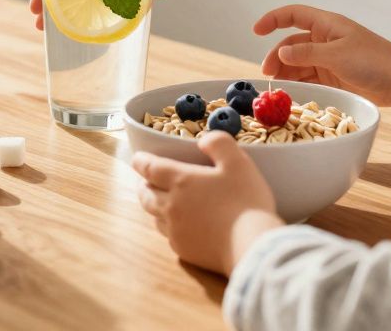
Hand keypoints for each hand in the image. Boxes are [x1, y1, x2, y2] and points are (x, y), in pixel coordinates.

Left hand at [132, 132, 284, 275]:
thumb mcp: (238, 162)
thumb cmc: (246, 202)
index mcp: (181, 181)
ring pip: (154, 216)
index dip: (141, 161)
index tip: (138, 158)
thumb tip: (202, 140)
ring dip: (154, 205)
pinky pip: (168, 235)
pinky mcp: (184, 250)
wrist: (252, 246)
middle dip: (143, 184)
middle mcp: (171, 206)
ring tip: (160, 200)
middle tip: (146, 180)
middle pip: (146, 193)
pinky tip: (179, 225)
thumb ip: (219, 144)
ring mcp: (175, 231)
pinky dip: (168, 226)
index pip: (150, 168)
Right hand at [253, 4, 390, 107]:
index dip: (273, 19)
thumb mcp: (337, 55)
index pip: (293, 14)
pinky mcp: (334, 77)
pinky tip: (291, 93)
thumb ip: (306, 53)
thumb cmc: (375, 61)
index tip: (255, 31)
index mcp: (327, 25)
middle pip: (291, 44)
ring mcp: (329, 59)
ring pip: (298, 63)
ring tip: (277, 88)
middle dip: (276, 57)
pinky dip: (298, 84)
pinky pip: (309, 78)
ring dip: (285, 73)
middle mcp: (326, 39)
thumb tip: (280, 54)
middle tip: (267, 75)